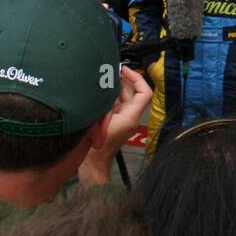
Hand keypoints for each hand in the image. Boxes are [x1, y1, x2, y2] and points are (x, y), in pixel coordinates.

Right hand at [80, 66, 151, 185]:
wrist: (91, 165)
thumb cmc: (96, 147)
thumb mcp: (99, 121)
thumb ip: (103, 102)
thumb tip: (104, 83)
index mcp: (130, 116)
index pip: (144, 92)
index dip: (136, 78)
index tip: (123, 70)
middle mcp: (128, 116)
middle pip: (131, 92)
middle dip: (122, 79)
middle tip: (109, 69)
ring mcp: (120, 119)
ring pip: (121, 96)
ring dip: (113, 86)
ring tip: (101, 77)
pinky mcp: (111, 121)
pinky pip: (112, 103)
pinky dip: (107, 95)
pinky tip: (96, 89)